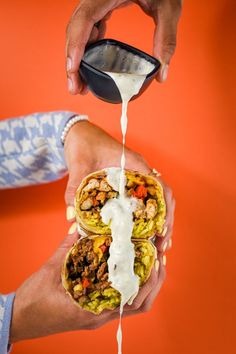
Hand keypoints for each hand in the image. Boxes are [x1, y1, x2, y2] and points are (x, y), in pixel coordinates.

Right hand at [10, 226, 165, 341]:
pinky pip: (121, 302)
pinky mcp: (94, 312)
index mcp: (93, 309)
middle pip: (140, 305)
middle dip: (155, 281)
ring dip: (147, 285)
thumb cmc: (33, 301)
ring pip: (133, 306)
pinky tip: (132, 271)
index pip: (132, 299)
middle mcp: (100, 316)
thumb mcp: (51, 270)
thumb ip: (68, 248)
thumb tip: (81, 226)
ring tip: (153, 263)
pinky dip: (131, 287)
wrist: (19, 319)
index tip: (156, 260)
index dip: (148, 280)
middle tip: (160, 258)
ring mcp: (98, 316)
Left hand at [64, 120, 174, 252]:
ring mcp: (136, 177)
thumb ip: (75, 188)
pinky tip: (144, 233)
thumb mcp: (79, 164)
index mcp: (135, 163)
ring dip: (161, 221)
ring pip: (157, 201)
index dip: (164, 209)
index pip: (159, 186)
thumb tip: (72, 218)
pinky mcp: (129, 184)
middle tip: (162, 245)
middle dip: (166, 221)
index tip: (161, 229)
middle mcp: (140, 171)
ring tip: (159, 245)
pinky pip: (145, 201)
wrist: (79, 134)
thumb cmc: (83, 144)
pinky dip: (148, 217)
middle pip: (164, 198)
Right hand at [66, 0, 181, 93]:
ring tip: (82, 84)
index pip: (84, 19)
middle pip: (76, 29)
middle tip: (76, 88)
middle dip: (73, 61)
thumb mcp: (169, 8)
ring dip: (78, 58)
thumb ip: (166, 40)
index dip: (75, 46)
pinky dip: (87, 49)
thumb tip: (162, 75)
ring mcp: (97, 1)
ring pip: (80, 31)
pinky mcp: (102, 6)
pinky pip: (89, 28)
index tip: (73, 70)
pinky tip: (90, 65)